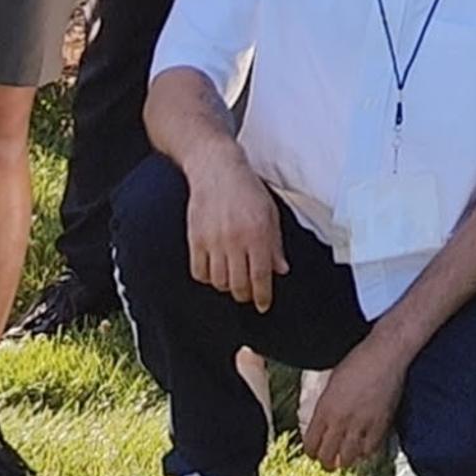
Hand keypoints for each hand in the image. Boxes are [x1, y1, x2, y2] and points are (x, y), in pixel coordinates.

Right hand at [184, 152, 285, 309]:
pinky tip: (214, 272)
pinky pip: (199, 271)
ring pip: (219, 281)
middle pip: (238, 284)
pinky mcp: (195, 239)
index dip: (262, 295)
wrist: (217, 170)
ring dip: (227, 287)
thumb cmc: (248, 190)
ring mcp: (213, 240)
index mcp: (258, 233)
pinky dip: (207, 277)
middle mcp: (235, 240)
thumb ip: (275, 244)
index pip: (261, 275)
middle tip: (249, 294)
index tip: (263, 305)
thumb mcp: (270, 214)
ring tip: (233, 281)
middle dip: (245, 294)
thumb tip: (280, 270)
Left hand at [301, 330, 409, 471]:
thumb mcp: (332, 383)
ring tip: (346, 459)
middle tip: (329, 462)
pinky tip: (364, 450)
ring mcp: (361, 424)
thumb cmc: (358, 361)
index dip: (312, 452)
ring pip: (348, 458)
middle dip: (326, 462)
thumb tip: (323, 423)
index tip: (315, 452)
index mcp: (324, 409)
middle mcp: (340, 420)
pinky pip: (370, 449)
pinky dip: (365, 453)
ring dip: (345, 461)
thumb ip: (326, 406)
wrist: (385, 353)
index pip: (311, 444)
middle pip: (327, 456)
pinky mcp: (381, 424)